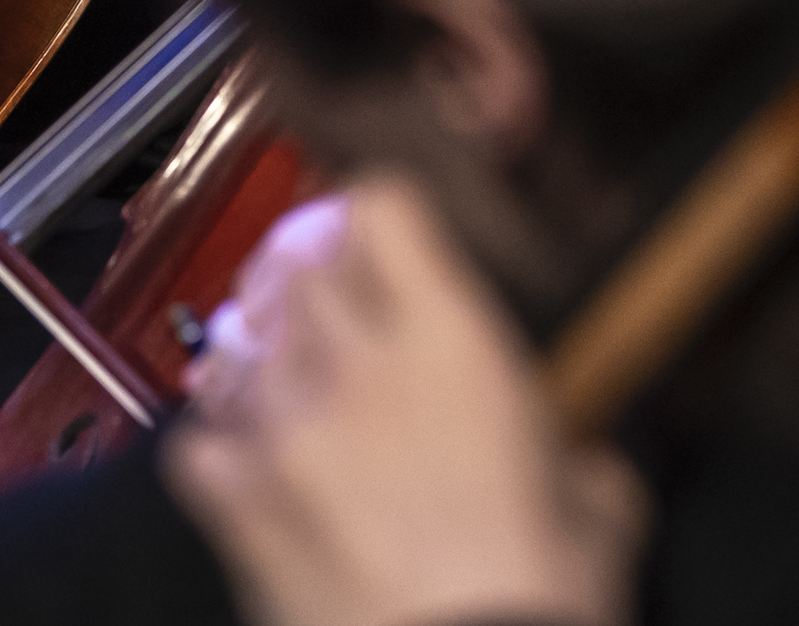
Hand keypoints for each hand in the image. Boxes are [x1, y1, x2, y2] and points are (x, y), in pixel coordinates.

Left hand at [166, 178, 643, 625]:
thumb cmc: (535, 602)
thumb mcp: (603, 517)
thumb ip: (585, 467)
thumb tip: (588, 470)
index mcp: (452, 346)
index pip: (384, 211)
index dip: (381, 217)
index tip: (387, 237)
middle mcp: (357, 369)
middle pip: (299, 267)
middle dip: (314, 282)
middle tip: (336, 313)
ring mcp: (287, 433)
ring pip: (238, 342)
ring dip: (260, 353)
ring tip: (285, 381)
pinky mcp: (239, 507)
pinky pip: (195, 443)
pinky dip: (213, 443)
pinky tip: (238, 460)